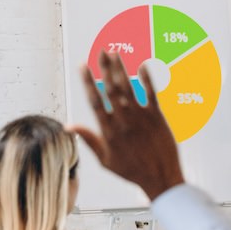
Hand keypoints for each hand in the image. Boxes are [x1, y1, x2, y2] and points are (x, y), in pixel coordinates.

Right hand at [68, 51, 184, 200]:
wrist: (160, 178)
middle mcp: (123, 121)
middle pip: (111, 89)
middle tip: (101, 51)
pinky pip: (151, 94)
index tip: (83, 66)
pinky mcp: (157, 117)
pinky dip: (147, 79)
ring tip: (116, 53)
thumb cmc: (132, 171)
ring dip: (122, 69)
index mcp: (108, 131)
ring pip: (129, 88)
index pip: (95, 101)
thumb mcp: (105, 160)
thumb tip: (69, 126)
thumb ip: (89, 140)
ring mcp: (141, 118)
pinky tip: (142, 65)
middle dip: (105, 68)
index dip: (88, 82)